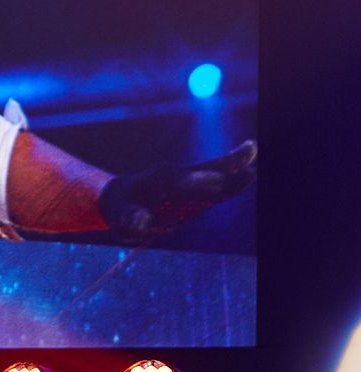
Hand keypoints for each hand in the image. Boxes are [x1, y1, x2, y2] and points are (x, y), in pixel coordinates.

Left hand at [98, 140, 255, 242]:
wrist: (122, 197)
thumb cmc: (121, 209)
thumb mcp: (120, 218)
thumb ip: (130, 219)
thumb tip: (140, 223)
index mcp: (159, 180)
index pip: (181, 181)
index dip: (198, 183)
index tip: (218, 183)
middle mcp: (177, 174)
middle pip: (204, 168)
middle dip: (225, 162)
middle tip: (249, 148)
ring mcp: (189, 179)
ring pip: (215, 170)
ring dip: (235, 163)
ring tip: (251, 148)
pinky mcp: (199, 187)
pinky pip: (219, 180)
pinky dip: (234, 176)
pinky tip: (250, 172)